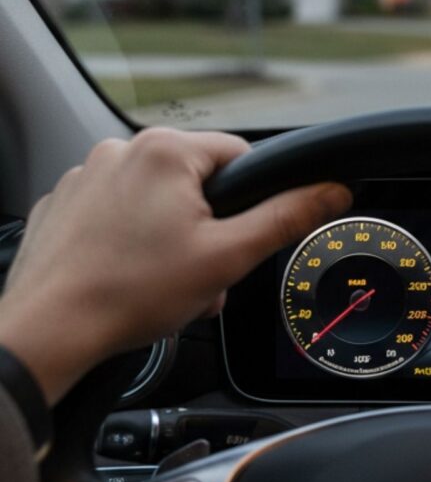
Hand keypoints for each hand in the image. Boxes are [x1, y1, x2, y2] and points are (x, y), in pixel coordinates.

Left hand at [0, 128, 351, 403]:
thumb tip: (330, 191)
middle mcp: (121, 150)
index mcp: (166, 151)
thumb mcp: (228, 257)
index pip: (240, 156)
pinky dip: (131, 240)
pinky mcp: (63, 204)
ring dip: (173, 236)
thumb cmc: (130, 293)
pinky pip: (117, 213)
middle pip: (197, 182)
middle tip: (201, 272)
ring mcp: (86, 176)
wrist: (49, 331)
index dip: (252, 202)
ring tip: (163, 281)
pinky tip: (129, 275)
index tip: (239, 239)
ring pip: (157, 200)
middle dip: (210, 227)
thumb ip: (287, 218)